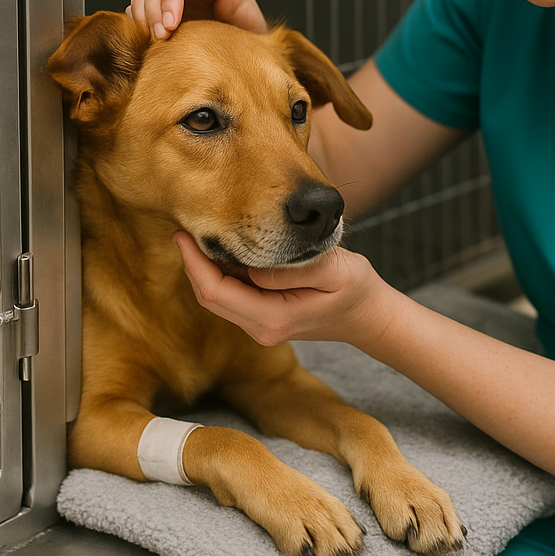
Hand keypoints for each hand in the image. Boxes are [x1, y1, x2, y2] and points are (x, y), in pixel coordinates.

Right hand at [128, 0, 268, 39]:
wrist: (245, 49)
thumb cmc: (251, 37)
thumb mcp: (251, 27)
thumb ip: (233, 22)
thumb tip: (219, 37)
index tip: (171, 26)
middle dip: (155, 12)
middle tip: (161, 40)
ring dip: (144, 21)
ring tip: (157, 45)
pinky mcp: (159, 5)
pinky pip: (137, 10)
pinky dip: (138, 26)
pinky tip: (148, 43)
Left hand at [174, 232, 392, 349]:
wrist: (370, 315)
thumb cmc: (357, 290)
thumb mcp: (333, 271)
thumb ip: (292, 269)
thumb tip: (253, 261)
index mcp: (273, 318)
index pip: (216, 292)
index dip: (194, 263)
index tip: (184, 234)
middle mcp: (261, 327)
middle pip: (209, 297)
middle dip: (192, 263)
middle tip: (184, 227)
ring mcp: (261, 325)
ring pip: (218, 296)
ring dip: (205, 268)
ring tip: (200, 232)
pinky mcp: (264, 315)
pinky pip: (233, 294)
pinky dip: (221, 272)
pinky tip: (225, 246)